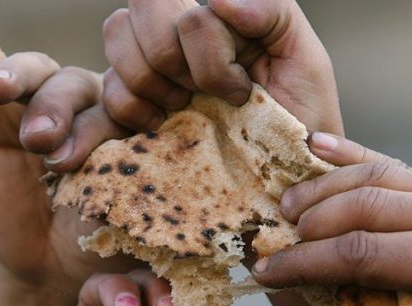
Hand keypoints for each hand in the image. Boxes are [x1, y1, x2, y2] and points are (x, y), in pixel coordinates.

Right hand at [0, 0, 128, 290]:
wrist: (55, 268)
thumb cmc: (106, 240)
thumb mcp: (134, 214)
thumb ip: (141, 175)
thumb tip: (152, 150)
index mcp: (144, 113)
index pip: (141, 93)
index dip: (132, 113)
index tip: (131, 144)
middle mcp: (97, 95)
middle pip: (86, 85)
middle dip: (73, 123)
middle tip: (60, 164)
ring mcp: (45, 97)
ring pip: (42, 76)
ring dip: (35, 98)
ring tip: (29, 137)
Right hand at [102, 0, 342, 134]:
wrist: (285, 181)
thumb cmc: (300, 122)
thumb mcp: (306, 60)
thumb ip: (273, 10)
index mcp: (220, 18)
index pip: (188, 11)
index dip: (210, 58)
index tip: (241, 92)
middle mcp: (181, 32)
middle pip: (144, 2)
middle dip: (173, 60)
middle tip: (203, 97)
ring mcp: (153, 65)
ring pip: (117, 30)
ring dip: (150, 80)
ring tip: (182, 110)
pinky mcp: (131, 102)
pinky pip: (106, 85)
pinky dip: (130, 108)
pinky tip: (160, 127)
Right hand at [251, 132, 411, 305]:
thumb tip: (304, 297)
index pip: (356, 250)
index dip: (301, 261)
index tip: (262, 271)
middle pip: (362, 204)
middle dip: (307, 220)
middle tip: (268, 238)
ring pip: (381, 177)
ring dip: (327, 187)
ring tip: (286, 205)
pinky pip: (405, 174)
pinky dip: (360, 162)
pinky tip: (322, 150)